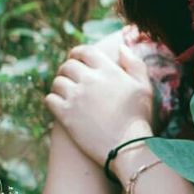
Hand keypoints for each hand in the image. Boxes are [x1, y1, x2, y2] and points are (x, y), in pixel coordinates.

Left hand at [44, 42, 153, 168]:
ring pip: (57, 82)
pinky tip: (59, 106)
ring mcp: (76, 97)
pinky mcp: (66, 115)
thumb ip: (134, 63)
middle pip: (68, 66)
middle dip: (67, 70)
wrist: (128, 147)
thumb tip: (120, 46)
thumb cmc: (138, 118)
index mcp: (108, 70)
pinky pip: (50, 100)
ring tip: (65, 93)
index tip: (76, 59)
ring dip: (59, 86)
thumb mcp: (143, 87)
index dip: (77, 53)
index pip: (84, 51)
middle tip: (69, 78)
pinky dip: (52, 101)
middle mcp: (90, 80)